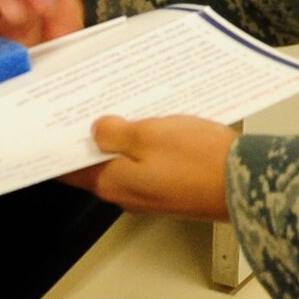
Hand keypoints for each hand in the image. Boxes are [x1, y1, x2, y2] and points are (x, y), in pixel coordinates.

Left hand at [65, 114, 233, 221]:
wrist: (246, 185)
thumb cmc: (199, 162)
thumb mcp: (148, 135)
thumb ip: (115, 132)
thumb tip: (96, 130)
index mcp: (113, 183)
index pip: (70, 169)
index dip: (59, 145)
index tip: (52, 123)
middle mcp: (128, 194)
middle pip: (96, 163)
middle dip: (90, 136)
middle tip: (86, 104)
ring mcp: (151, 194)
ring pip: (123, 162)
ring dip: (119, 139)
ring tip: (118, 106)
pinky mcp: (171, 189)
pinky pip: (147, 164)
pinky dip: (143, 145)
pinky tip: (151, 123)